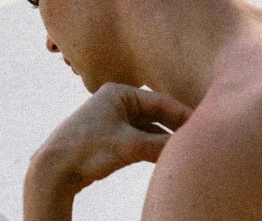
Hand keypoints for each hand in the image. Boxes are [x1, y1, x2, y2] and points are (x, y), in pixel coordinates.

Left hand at [24, 83, 192, 220]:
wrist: (54, 169)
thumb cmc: (87, 149)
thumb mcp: (130, 146)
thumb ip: (162, 145)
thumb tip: (191, 146)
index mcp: (119, 93)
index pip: (162, 102)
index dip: (185, 115)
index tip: (207, 127)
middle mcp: (117, 102)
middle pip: (157, 114)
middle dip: (177, 128)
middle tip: (201, 140)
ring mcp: (113, 119)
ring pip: (150, 129)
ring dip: (166, 140)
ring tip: (188, 151)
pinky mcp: (111, 137)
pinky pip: (141, 140)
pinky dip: (154, 148)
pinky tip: (167, 157)